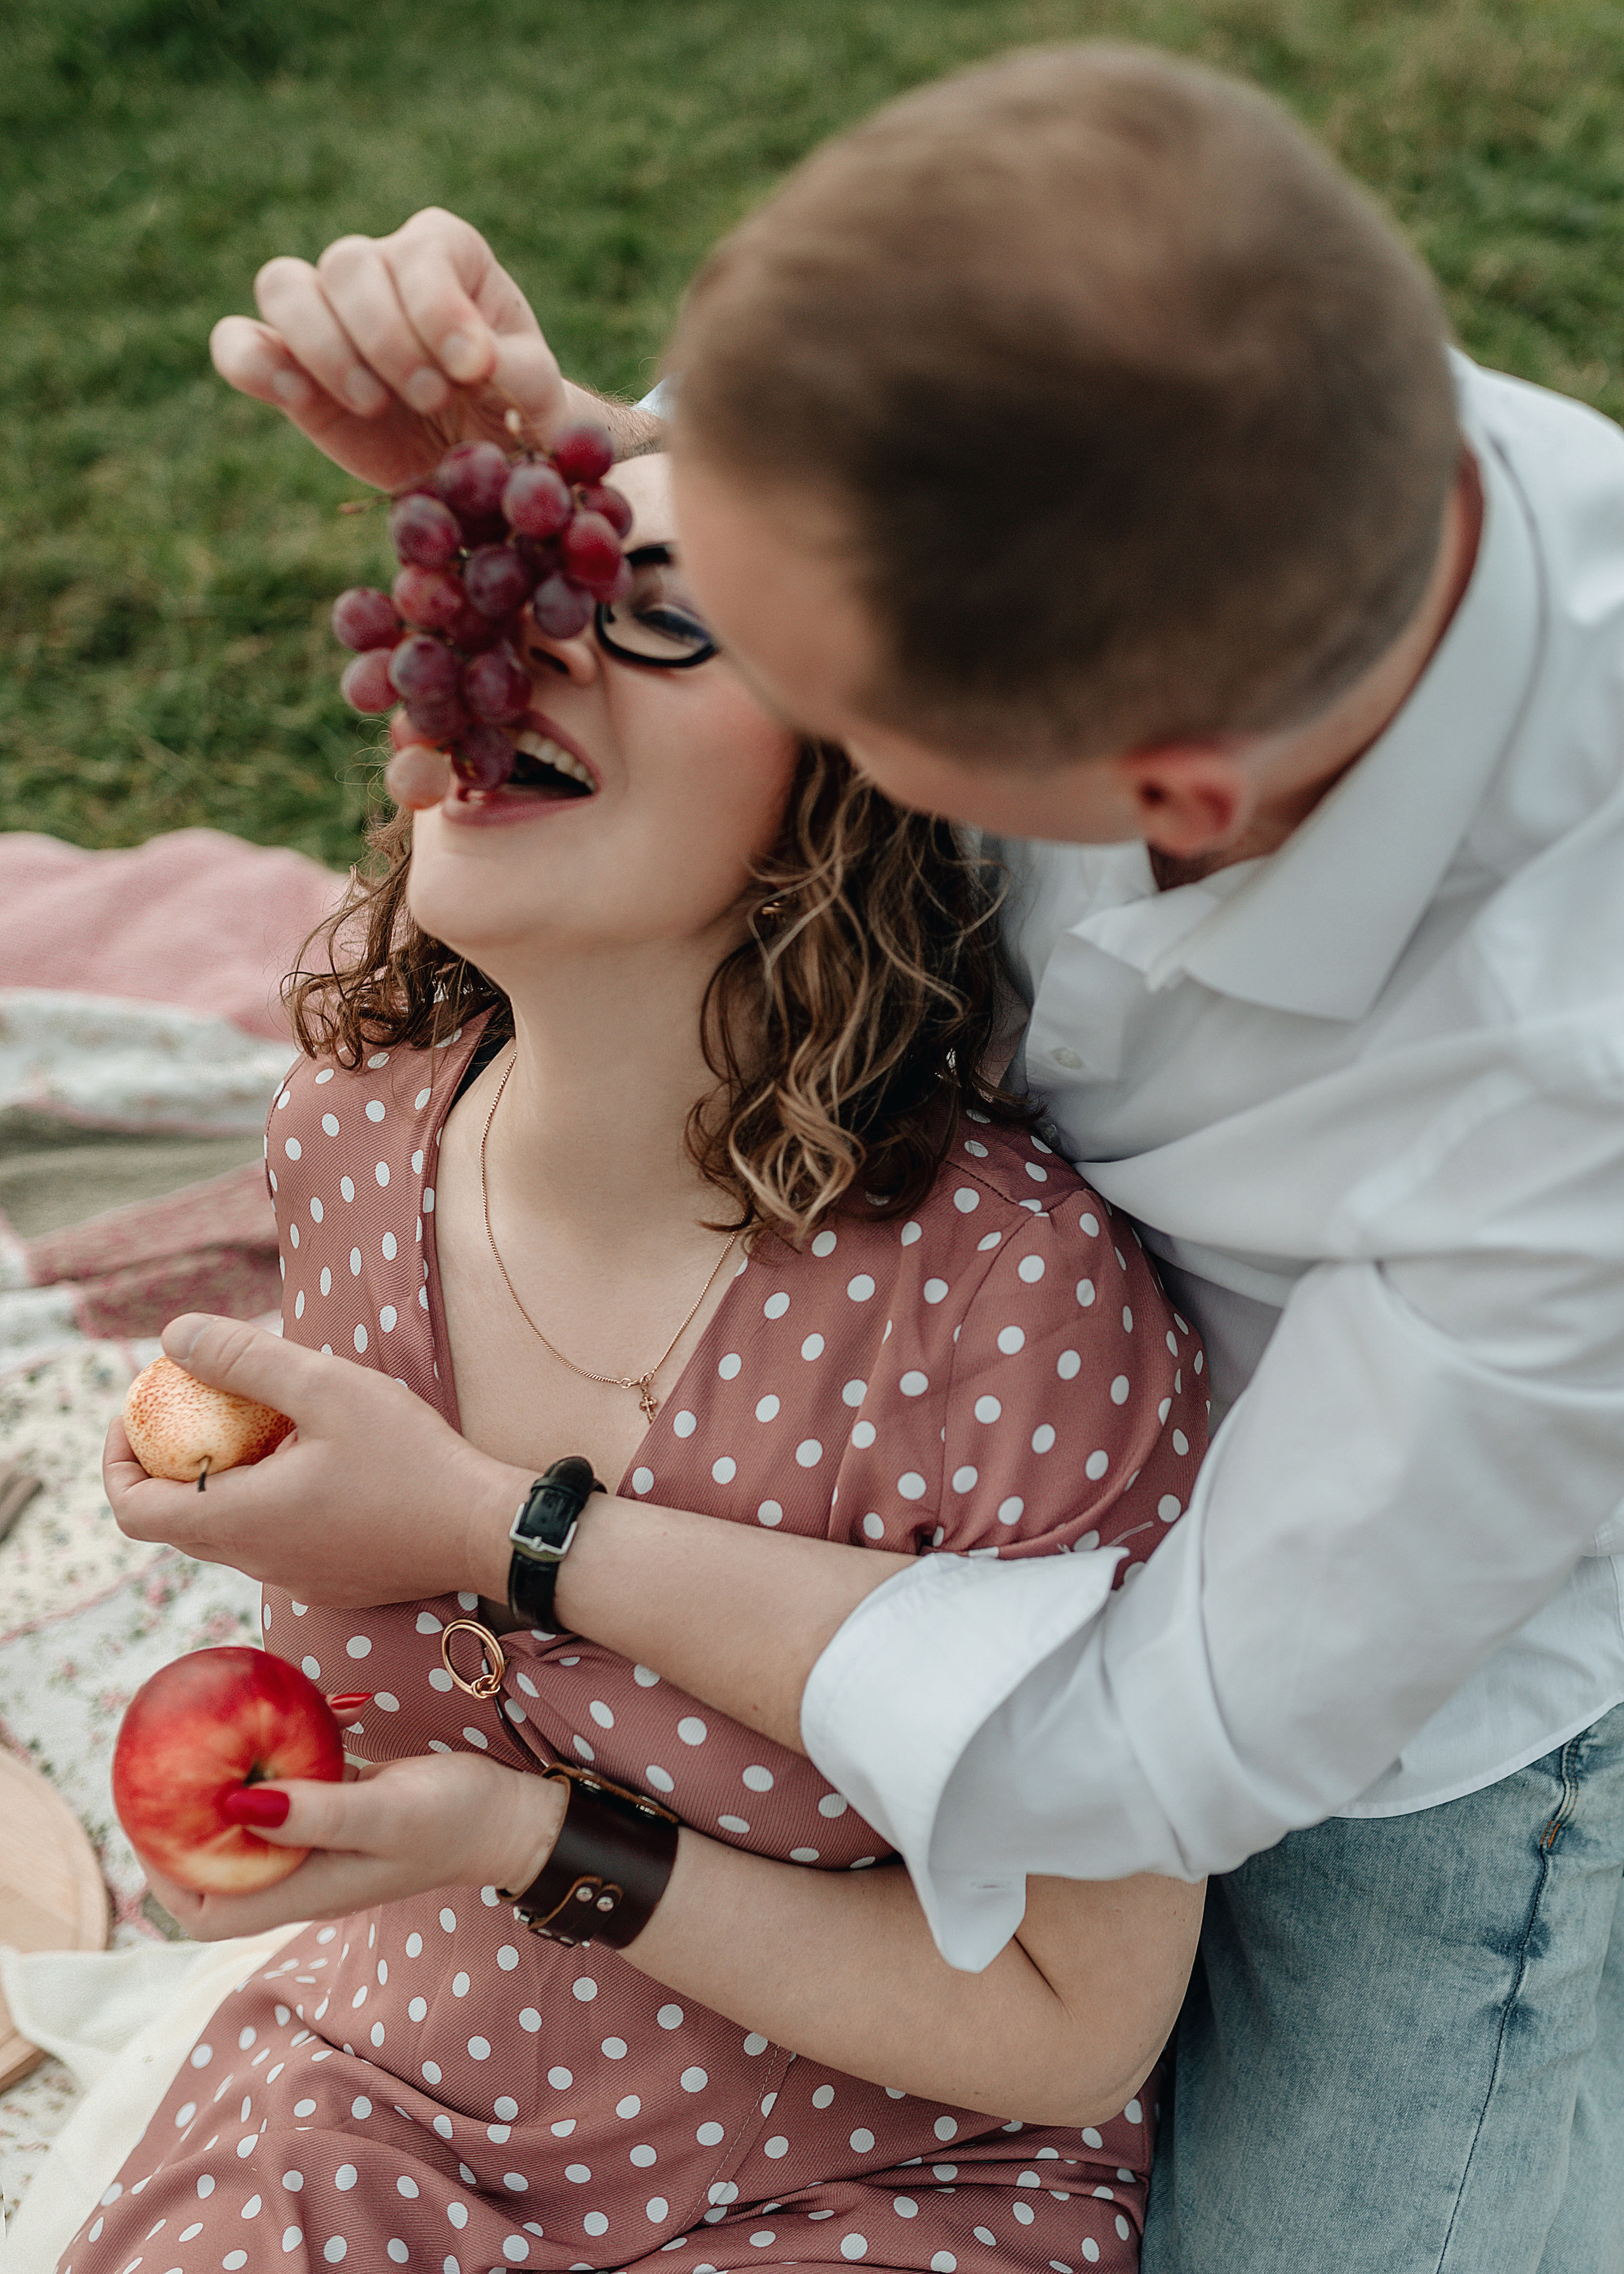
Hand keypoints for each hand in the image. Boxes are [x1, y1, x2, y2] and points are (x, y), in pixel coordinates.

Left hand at [105, 1313, 527, 1606]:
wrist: (485, 1531)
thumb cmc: (410, 1459)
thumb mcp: (327, 1388)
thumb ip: (245, 1359)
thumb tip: (174, 1336)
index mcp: (240, 1522)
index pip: (132, 1510)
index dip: (117, 1460)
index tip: (139, 1412)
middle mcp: (255, 1562)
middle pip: (173, 1522)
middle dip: (166, 1463)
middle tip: (196, 1407)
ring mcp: (292, 1578)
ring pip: (226, 1531)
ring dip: (222, 1481)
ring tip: (268, 1426)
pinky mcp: (328, 1581)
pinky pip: (271, 1542)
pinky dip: (266, 1501)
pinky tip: (316, 1461)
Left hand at [144, 1752, 566, 1940]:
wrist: (514, 1816)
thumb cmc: (455, 1819)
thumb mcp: (386, 1811)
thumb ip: (316, 1811)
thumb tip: (236, 1800)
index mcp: (302, 1889)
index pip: (203, 1908)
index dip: (164, 1870)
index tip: (150, 1810)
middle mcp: (302, 1871)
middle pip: (215, 1862)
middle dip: (185, 1813)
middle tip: (175, 1748)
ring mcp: (322, 1840)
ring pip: (253, 1815)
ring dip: (235, 1771)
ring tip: (225, 1717)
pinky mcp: (342, 1806)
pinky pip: (294, 1781)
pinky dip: (289, 1746)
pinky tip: (315, 1704)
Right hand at [208, 206, 567, 489]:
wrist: (479, 456)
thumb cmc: (511, 407)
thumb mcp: (534, 391)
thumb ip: (517, 369)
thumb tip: (476, 360)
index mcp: (444, 252)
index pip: (422, 253)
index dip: (439, 309)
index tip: (471, 369)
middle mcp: (377, 266)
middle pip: (348, 264)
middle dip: (388, 338)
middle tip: (431, 398)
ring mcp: (325, 311)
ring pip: (284, 286)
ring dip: (326, 349)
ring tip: (375, 403)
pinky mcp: (287, 364)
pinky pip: (238, 342)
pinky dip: (254, 363)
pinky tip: (297, 397)